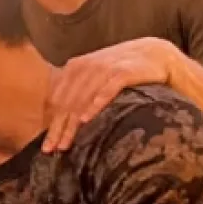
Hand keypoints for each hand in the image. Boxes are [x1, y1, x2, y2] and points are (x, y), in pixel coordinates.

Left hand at [44, 37, 178, 151]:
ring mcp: (104, 69)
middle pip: (66, 102)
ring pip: (81, 100)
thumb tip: (59, 117)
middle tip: (51, 149)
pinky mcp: (123, 72)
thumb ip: (78, 90)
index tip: (46, 146)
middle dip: (57, 128)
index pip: (57, 99)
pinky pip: (106, 90)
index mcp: (75, 68)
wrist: (156, 54)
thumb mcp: (96, 75)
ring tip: (65, 143)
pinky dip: (95, 104)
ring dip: (71, 123)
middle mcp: (86, 67)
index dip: (50, 123)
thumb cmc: (122, 70)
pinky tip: (86, 119)